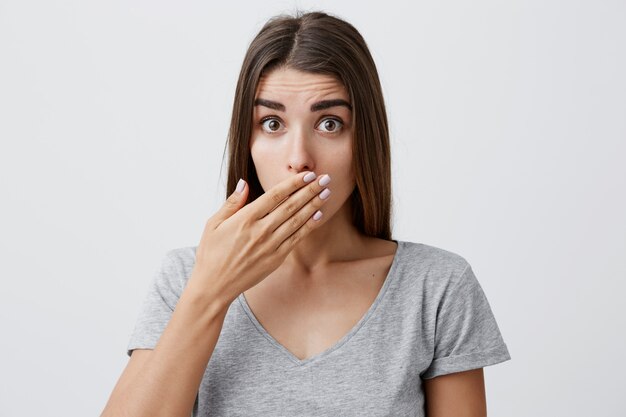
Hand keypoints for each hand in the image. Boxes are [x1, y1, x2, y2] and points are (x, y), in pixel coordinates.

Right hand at [188, 171, 331, 305]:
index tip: (307, 175)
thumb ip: (232, 203)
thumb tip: (245, 183)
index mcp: (245, 219)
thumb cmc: (211, 253)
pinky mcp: (275, 259)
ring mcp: (270, 246)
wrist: (214, 285)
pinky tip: (318, 215)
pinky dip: (308, 226)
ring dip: (313, 205)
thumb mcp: (214, 224)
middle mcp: (260, 231)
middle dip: (310, 191)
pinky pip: (296, 239)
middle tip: (325, 179)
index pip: (275, 196)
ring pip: (296, 221)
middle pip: (291, 206)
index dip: (293, 184)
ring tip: (326, 193)